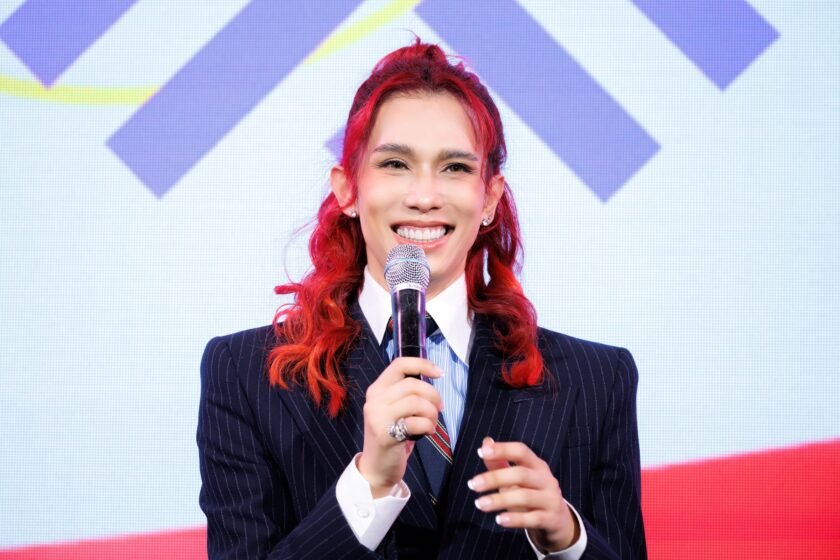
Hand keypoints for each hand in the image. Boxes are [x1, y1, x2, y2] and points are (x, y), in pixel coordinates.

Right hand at [357, 357, 442, 497]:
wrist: (377, 468)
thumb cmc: (392, 435)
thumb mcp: (393, 409)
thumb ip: (405, 393)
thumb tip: (431, 376)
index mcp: (376, 389)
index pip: (399, 364)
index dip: (422, 364)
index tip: (439, 373)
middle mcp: (374, 400)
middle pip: (412, 384)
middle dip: (433, 395)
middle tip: (439, 409)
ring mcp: (378, 417)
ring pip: (416, 402)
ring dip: (432, 413)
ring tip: (432, 422)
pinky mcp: (385, 434)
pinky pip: (416, 422)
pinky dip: (428, 426)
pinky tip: (427, 432)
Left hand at [468, 437, 579, 551]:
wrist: (559, 520)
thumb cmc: (533, 493)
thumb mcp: (518, 477)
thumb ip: (500, 462)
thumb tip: (485, 443)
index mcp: (537, 465)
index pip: (521, 451)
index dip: (502, 449)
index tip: (481, 452)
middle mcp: (546, 479)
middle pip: (520, 474)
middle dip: (494, 478)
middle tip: (472, 484)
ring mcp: (551, 499)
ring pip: (525, 497)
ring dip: (500, 500)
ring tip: (479, 504)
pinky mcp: (551, 519)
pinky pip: (533, 518)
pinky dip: (515, 519)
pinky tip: (499, 519)